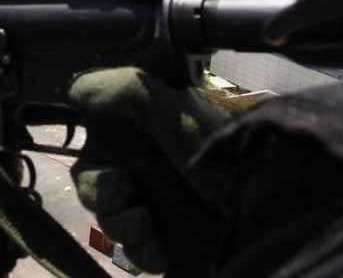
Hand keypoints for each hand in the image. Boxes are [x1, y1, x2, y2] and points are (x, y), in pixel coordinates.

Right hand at [68, 67, 228, 273]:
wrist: (265, 212)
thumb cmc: (218, 154)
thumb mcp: (173, 109)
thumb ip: (122, 91)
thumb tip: (77, 86)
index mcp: (149, 140)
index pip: (98, 153)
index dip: (95, 163)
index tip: (107, 166)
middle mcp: (152, 175)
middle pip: (97, 191)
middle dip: (103, 196)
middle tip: (126, 195)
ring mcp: (162, 214)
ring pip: (112, 225)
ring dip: (122, 225)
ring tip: (148, 226)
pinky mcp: (172, 249)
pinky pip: (137, 255)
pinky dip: (144, 252)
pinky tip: (162, 248)